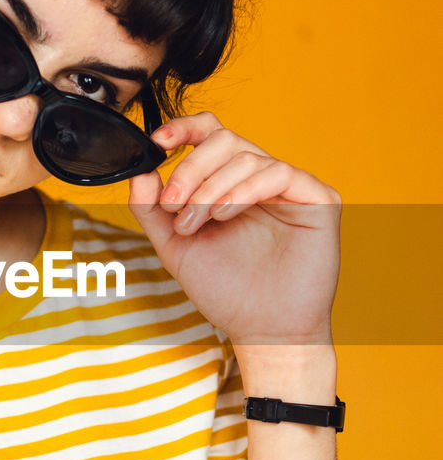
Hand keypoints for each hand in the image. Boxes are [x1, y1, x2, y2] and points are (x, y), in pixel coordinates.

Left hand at [129, 112, 340, 347]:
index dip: (184, 129)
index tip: (158, 142)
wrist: (262, 331)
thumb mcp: (174, 245)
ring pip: (247, 156)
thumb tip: (139, 171)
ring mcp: (290, 188)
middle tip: (172, 205)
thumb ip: (152, 209)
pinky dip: (244, 189)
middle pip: (224, 139)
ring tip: (196, 223)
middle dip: (190, 168)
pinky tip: (224, 214)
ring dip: (211, 187)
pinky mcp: (318, 199)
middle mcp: (260, 179)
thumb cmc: (225, 291)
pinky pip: (279, 173)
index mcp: (229, 183)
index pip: (210, 135)